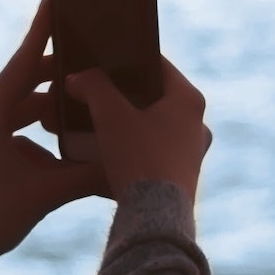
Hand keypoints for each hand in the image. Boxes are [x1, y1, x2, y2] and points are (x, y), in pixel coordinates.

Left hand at [0, 0, 108, 274]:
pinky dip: (36, 126)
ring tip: (86, 99)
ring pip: (19, 106)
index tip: (52, 1)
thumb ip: (88, 172)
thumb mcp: (48, 191)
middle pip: (24, 83)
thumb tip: (128, 164)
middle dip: (59, 76)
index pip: (22, 63)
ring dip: (51, 106)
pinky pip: (10, 124)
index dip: (41, 32)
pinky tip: (64, 133)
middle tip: (92, 61)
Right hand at [64, 56, 210, 203]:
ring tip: (96, 120)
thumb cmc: (138, 158)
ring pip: (154, 124)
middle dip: (122, 92)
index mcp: (188, 98)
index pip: (156, 63)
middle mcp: (198, 122)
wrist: (155, 218)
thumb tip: (77, 77)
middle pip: (154, 95)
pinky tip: (109, 150)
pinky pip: (154, 149)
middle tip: (94, 88)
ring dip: (127, 120)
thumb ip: (93, 86)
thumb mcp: (110, 115)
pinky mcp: (182, 175)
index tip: (102, 56)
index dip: (126, 57)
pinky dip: (133, 144)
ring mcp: (192, 151)